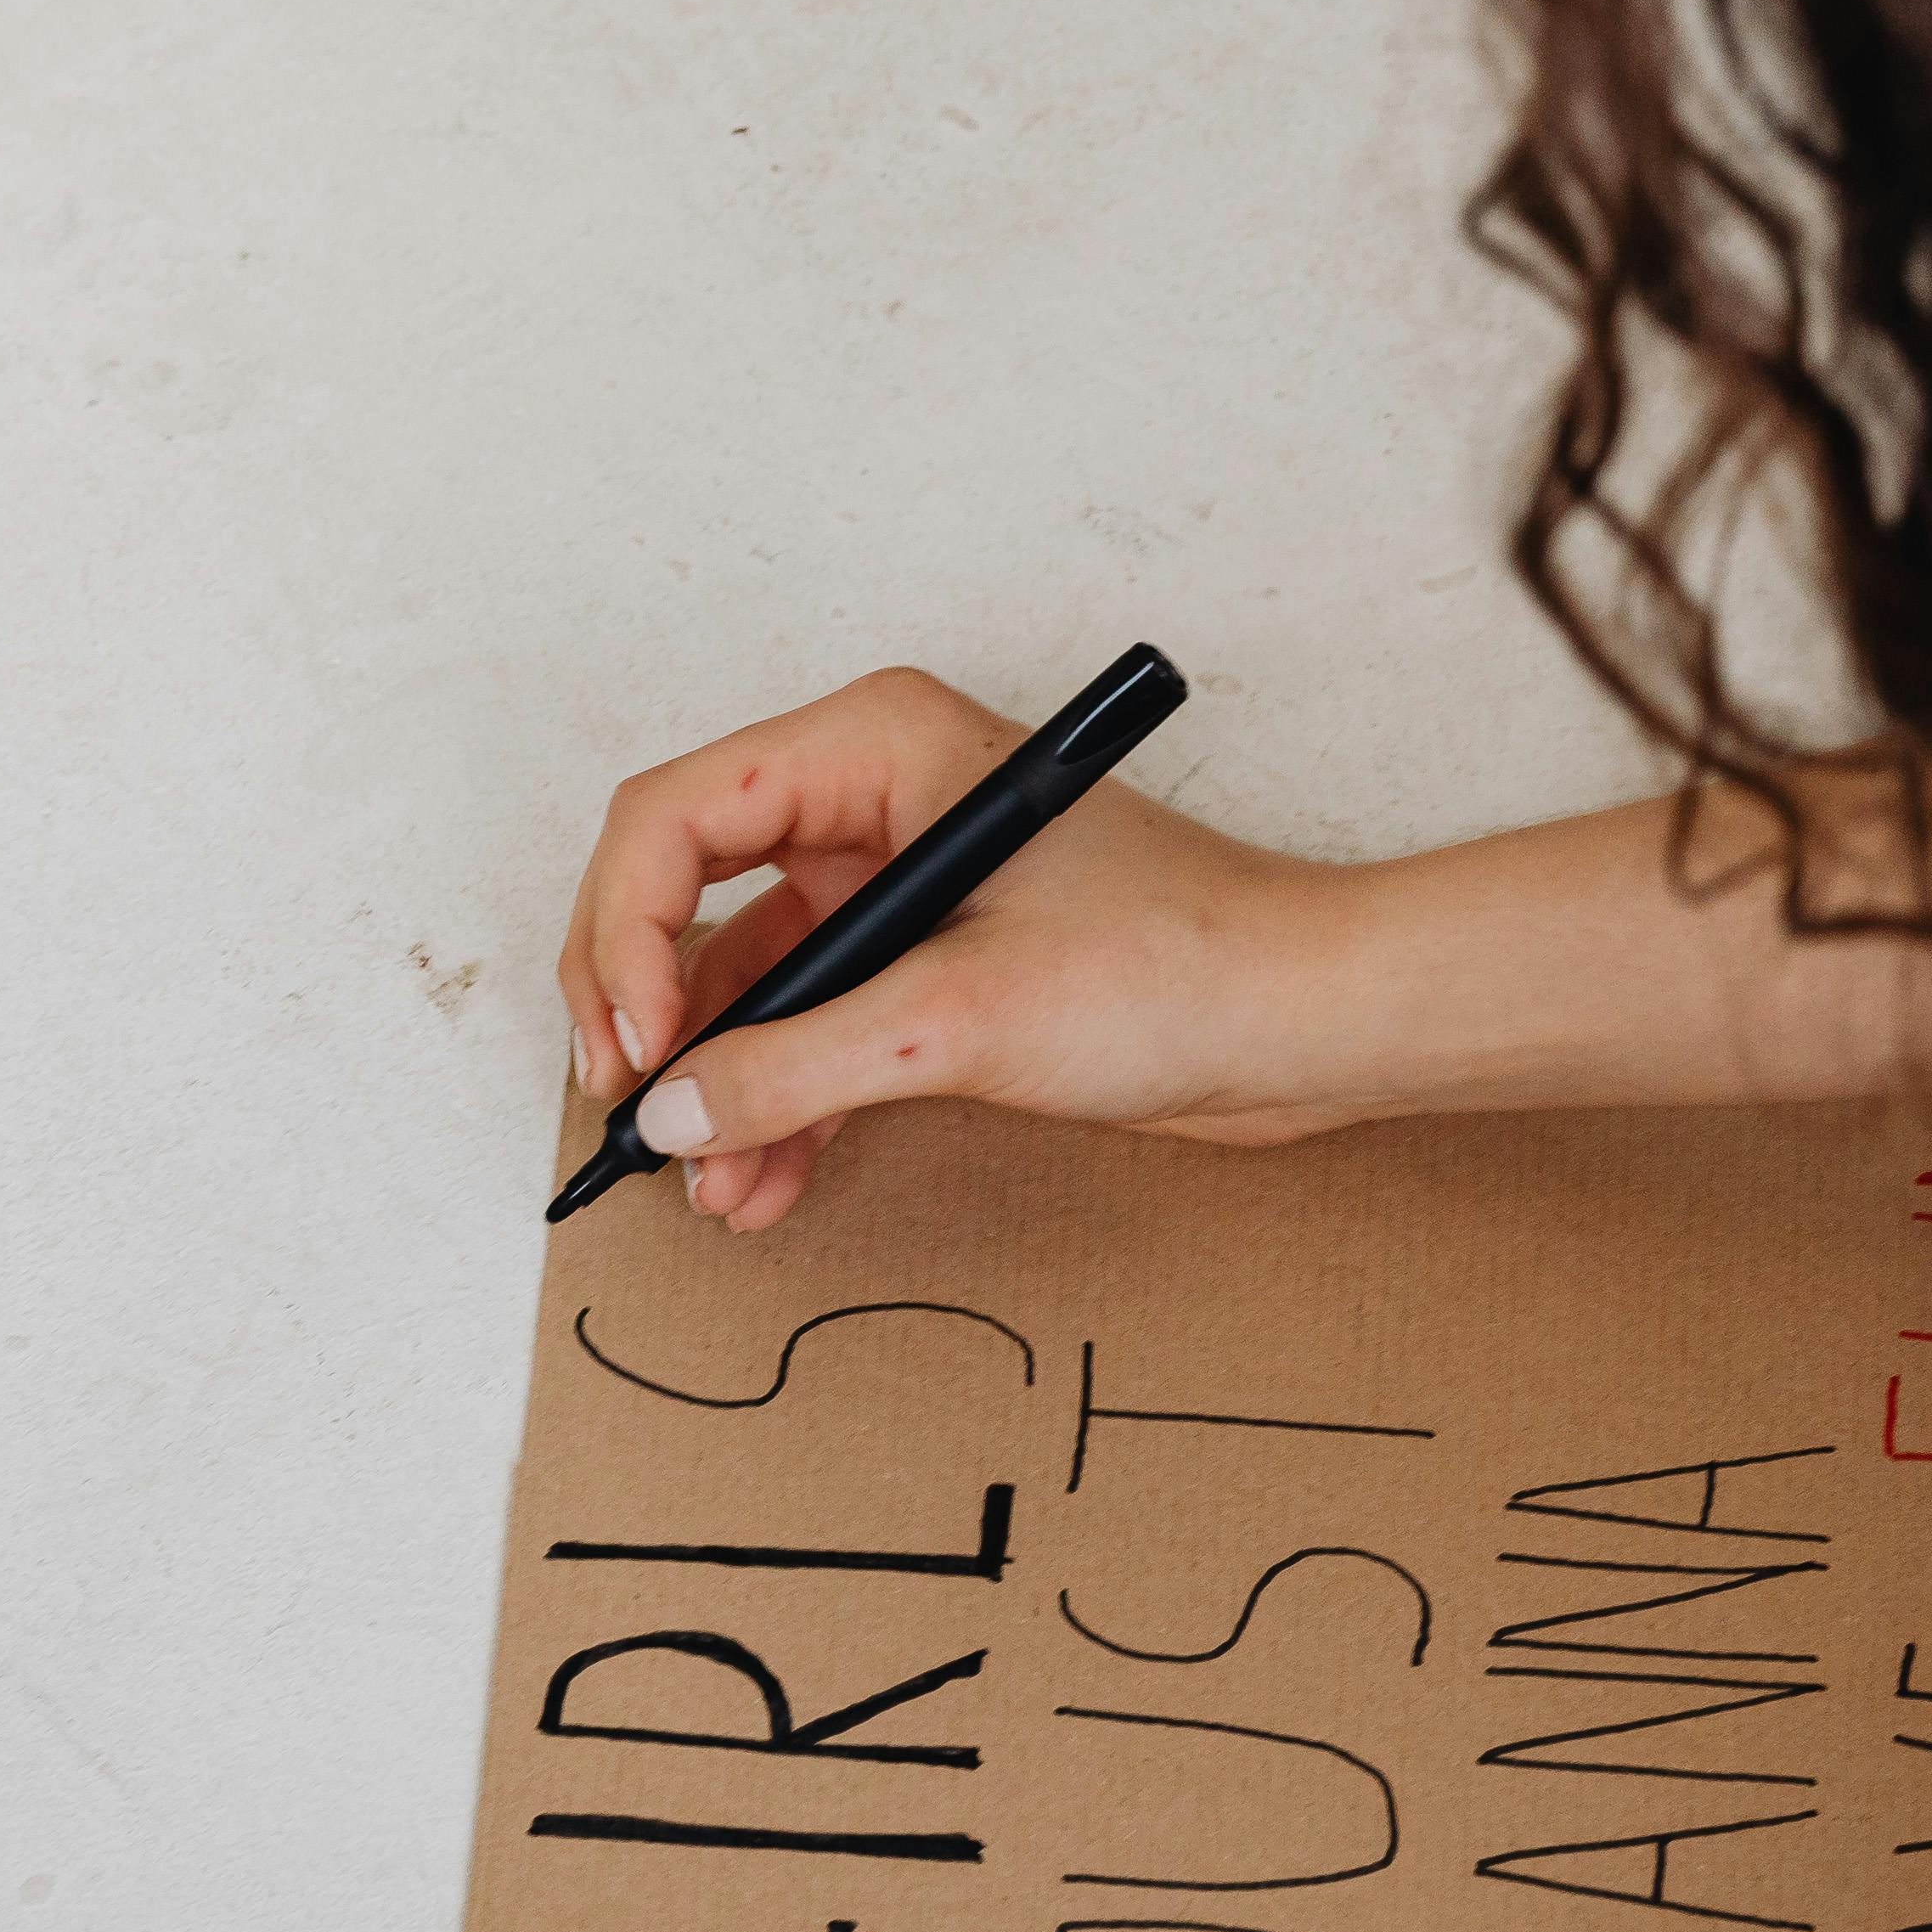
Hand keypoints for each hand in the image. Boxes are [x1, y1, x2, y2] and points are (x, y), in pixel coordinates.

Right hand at [554, 668, 1377, 1232]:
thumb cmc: (1179, 963)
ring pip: (747, 977)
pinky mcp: (930, 958)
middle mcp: (871, 795)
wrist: (1307, 1020)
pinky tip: (765, 1181)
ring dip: (719, 1083)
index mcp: (874, 744)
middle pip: (684, 891)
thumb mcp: (957, 1018)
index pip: (673, 818)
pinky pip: (814, 1024)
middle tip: (637, 1119)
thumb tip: (670, 1116)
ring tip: (710, 1187)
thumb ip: (796, 1066)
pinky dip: (781, 1100)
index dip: (625, 935)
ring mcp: (897, 878)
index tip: (638, 1049)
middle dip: (655, 1016)